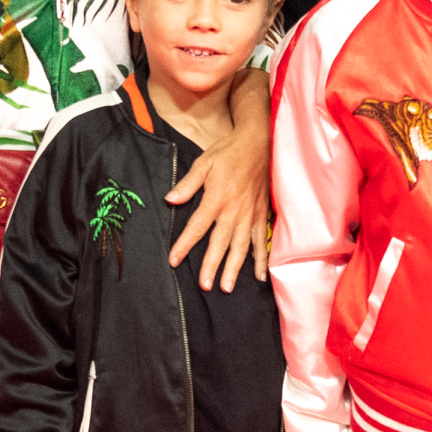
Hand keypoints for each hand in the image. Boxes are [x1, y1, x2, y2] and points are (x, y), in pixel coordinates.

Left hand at [165, 84, 272, 289]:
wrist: (257, 144)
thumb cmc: (228, 153)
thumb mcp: (203, 163)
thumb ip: (187, 185)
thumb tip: (169, 200)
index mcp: (216, 199)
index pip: (197, 227)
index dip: (184, 245)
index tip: (174, 260)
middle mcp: (234, 211)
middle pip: (220, 243)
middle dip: (212, 265)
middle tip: (205, 286)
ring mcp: (249, 215)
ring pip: (241, 247)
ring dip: (234, 268)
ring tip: (227, 287)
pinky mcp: (260, 215)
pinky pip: (261, 241)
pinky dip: (261, 259)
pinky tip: (260, 276)